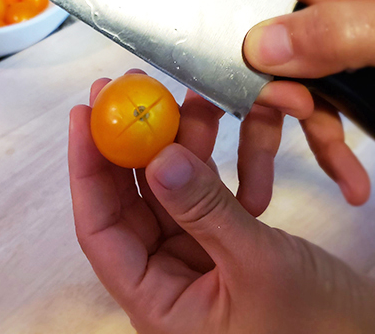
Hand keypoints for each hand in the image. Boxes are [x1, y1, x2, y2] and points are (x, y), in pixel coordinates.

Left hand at [68, 75, 374, 332]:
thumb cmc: (317, 330)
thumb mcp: (258, 265)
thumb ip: (205, 210)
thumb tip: (159, 158)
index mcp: (156, 300)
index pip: (99, 227)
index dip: (86, 168)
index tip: (84, 115)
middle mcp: (165, 278)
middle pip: (128, 201)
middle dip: (126, 143)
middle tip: (126, 92)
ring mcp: (192, 258)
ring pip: (167, 189)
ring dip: (175, 144)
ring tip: (183, 99)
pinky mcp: (220, 243)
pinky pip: (203, 193)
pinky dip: (210, 162)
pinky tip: (218, 130)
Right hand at [244, 0, 374, 204]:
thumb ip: (335, 32)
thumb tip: (259, 48)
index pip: (247, 14)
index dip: (236, 67)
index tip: (248, 117)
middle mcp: (319, 5)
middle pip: (260, 66)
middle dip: (256, 130)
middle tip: (252, 186)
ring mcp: (334, 37)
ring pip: (290, 94)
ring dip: (296, 148)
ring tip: (288, 196)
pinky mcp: (350, 66)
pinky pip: (323, 105)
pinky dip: (331, 145)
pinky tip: (348, 179)